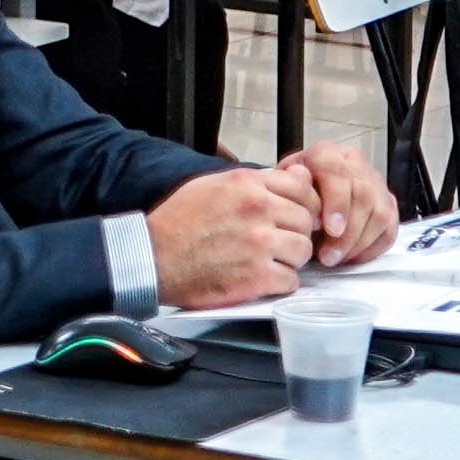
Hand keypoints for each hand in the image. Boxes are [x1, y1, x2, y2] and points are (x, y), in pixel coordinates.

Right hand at [147, 159, 318, 310]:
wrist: (153, 257)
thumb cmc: (178, 221)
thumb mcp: (215, 185)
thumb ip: (259, 181)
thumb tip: (300, 176)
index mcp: (248, 184)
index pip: (302, 188)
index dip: (305, 205)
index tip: (296, 217)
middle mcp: (258, 210)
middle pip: (306, 221)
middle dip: (296, 233)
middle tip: (280, 243)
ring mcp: (258, 244)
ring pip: (303, 251)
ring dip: (291, 259)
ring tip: (273, 262)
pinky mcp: (255, 277)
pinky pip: (291, 280)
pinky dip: (282, 283)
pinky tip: (265, 279)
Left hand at [290, 138, 397, 267]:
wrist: (299, 200)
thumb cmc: (291, 196)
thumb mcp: (281, 189)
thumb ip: (291, 186)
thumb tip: (300, 178)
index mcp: (325, 154)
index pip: (338, 173)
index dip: (338, 203)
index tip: (331, 229)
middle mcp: (353, 163)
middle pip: (363, 195)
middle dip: (347, 234)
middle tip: (328, 257)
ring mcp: (373, 182)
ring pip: (380, 213)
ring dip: (358, 244)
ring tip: (336, 259)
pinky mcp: (387, 202)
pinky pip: (389, 228)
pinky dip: (372, 248)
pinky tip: (352, 257)